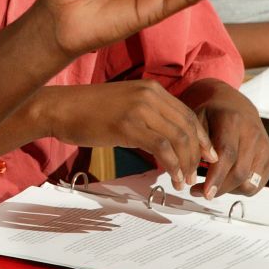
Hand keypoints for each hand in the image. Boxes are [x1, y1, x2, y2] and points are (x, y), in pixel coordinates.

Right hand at [37, 82, 216, 190]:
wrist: (60, 108)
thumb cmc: (87, 111)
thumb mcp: (125, 105)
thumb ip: (148, 116)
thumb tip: (166, 142)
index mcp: (151, 88)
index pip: (187, 114)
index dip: (201, 138)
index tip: (207, 156)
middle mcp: (149, 94)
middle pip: (187, 126)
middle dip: (197, 154)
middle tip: (198, 173)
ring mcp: (139, 108)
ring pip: (178, 138)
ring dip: (186, 163)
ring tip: (184, 180)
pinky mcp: (128, 125)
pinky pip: (162, 147)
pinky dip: (172, 165)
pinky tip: (172, 177)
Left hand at [189, 83, 268, 198]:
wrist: (237, 106)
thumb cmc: (213, 115)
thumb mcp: (197, 120)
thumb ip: (196, 143)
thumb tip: (193, 170)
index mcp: (233, 121)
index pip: (228, 154)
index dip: (216, 176)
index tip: (204, 192)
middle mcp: (253, 133)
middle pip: (240, 172)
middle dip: (219, 188)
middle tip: (201, 193)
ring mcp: (265, 147)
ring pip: (250, 182)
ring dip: (229, 190)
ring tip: (213, 185)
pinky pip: (257, 185)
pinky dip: (240, 189)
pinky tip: (227, 182)